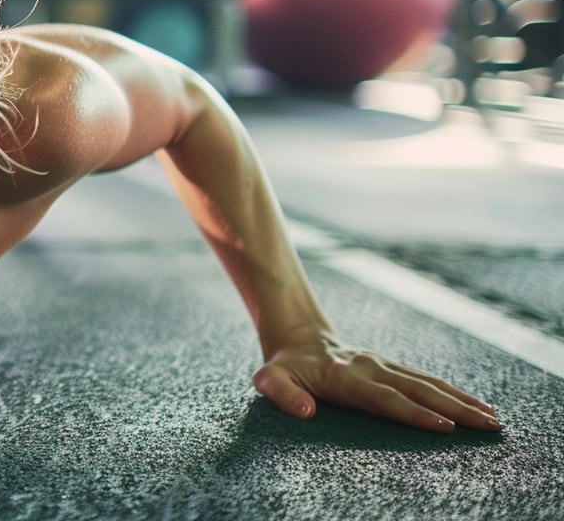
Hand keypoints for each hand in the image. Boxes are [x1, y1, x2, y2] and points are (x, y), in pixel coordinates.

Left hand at [251, 334, 499, 433]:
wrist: (297, 335)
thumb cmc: (283, 366)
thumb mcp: (269, 378)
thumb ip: (282, 394)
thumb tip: (306, 414)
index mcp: (344, 376)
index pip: (384, 398)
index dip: (413, 413)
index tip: (445, 426)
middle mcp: (370, 367)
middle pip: (418, 390)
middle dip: (455, 408)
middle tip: (487, 425)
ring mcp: (383, 365)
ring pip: (428, 383)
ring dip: (461, 401)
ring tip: (492, 419)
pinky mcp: (391, 367)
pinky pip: (426, 380)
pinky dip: (452, 393)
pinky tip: (475, 405)